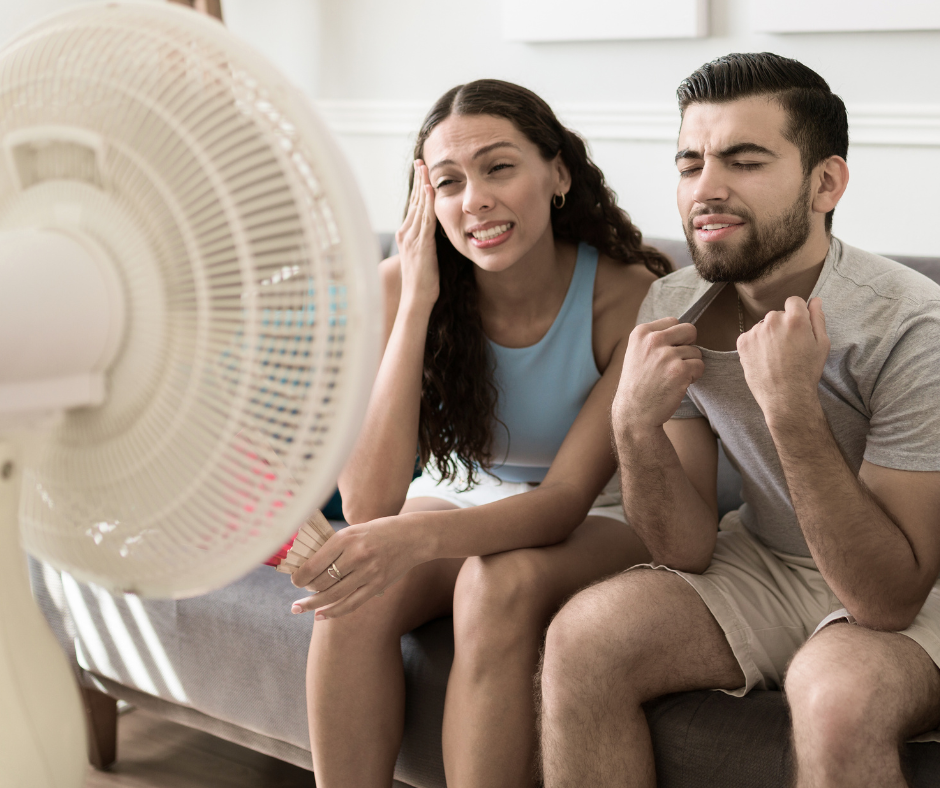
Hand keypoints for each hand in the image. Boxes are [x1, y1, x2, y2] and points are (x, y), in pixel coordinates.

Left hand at [289, 514, 422, 618]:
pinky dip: (333, 612)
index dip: (299, 576)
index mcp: (346, 538)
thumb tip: (308, 566)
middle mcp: (356, 555)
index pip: (314, 563)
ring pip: (333, 595)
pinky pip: (350, 604)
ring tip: (300, 608)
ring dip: (314, 604)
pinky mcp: (378, 585)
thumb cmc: (379, 531)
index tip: (294, 580)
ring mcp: (368, 572)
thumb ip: (334, 547)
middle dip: (307, 590)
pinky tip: (320, 615)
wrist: (413, 537)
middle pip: (322, 581)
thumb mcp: (354, 531)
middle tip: (301, 592)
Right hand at [395, 160, 439, 307]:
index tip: (421, 171)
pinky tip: (430, 189)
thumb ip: (427, 242)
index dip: (418, 188)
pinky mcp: (421, 244)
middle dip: (418, 180)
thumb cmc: (422, 283)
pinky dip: (427, 202)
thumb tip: (434, 234)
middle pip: (414, 201)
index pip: (413, 206)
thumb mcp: (424, 257)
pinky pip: (425, 219)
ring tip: (424, 167)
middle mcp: (406, 233)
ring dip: (422, 185)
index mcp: (406, 235)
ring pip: (418, 206)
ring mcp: (412, 238)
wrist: (416, 298)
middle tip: (421, 161)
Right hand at [612, 317, 703, 433]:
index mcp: (641, 333)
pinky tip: (678, 384)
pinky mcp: (680, 371)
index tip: (664, 353)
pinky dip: (694, 376)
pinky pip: (700, 366)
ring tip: (672, 378)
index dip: (675, 338)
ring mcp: (667, 355)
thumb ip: (655, 338)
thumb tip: (683, 330)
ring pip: (696, 351)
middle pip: (690, 330)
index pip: (673, 322)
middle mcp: (653, 340)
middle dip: (688, 346)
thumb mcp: (636, 353)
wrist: (634, 413)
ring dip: (689, 365)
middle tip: (676, 363)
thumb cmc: (638, 384)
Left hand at [736, 296, 829, 421]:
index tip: (797, 328)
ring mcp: (755, 331)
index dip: (797, 313)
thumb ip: (817, 318)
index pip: (793, 301)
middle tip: (788, 348)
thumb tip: (815, 300)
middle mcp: (773, 320)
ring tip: (775, 357)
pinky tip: (764, 359)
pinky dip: (755, 345)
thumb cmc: (807, 371)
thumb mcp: (822, 344)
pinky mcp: (743, 342)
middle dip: (782, 326)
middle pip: (777, 315)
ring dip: (768, 335)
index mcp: (795, 319)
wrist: (785, 396)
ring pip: (763, 326)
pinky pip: (750, 336)